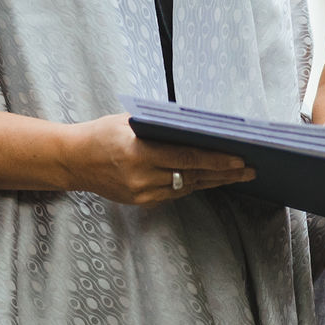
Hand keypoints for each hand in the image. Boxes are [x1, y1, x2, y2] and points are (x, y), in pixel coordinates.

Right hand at [61, 114, 255, 205]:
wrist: (73, 160)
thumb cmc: (103, 132)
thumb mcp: (131, 122)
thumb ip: (163, 127)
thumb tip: (200, 128)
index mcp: (139, 153)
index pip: (187, 158)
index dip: (216, 160)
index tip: (240, 160)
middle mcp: (142, 177)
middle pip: (192, 176)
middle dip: (224, 174)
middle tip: (250, 170)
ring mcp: (141, 194)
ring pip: (186, 187)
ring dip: (213, 181)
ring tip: (238, 176)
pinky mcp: (141, 202)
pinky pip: (174, 194)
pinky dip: (193, 185)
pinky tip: (211, 179)